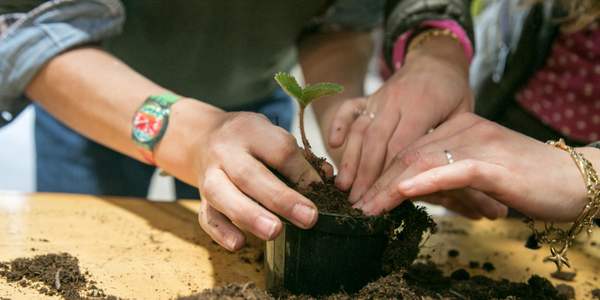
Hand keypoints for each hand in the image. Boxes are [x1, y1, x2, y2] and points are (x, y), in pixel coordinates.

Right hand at [193, 112, 321, 250]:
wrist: (202, 138)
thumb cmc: (250, 140)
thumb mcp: (272, 135)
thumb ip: (298, 157)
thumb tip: (326, 178)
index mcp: (250, 131)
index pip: (279, 150)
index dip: (303, 172)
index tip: (321, 190)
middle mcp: (226, 152)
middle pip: (250, 175)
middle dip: (281, 199)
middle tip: (308, 218)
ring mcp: (209, 175)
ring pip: (223, 195)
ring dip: (250, 216)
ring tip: (274, 232)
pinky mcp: (201, 198)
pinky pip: (207, 216)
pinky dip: (221, 232)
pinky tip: (239, 243)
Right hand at [330, 36, 472, 202]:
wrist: (437, 59)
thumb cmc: (454, 94)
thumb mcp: (464, 115)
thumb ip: (449, 144)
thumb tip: (441, 181)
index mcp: (422, 107)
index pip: (400, 147)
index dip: (388, 175)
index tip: (381, 199)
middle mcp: (396, 101)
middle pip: (375, 142)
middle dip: (364, 175)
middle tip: (356, 202)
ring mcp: (379, 98)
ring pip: (360, 130)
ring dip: (349, 159)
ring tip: (341, 186)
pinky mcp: (369, 97)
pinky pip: (349, 109)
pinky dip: (338, 124)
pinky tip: (332, 143)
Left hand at [354, 113, 592, 222]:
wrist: (574, 179)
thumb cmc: (525, 179)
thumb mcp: (476, 174)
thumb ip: (447, 176)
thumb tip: (410, 191)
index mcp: (459, 126)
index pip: (411, 148)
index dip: (383, 173)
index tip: (365, 196)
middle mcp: (465, 128)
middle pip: (410, 154)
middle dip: (379, 182)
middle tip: (358, 207)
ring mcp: (479, 143)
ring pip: (423, 161)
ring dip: (391, 187)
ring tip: (370, 208)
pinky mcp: (494, 164)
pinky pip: (452, 170)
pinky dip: (425, 181)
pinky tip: (402, 192)